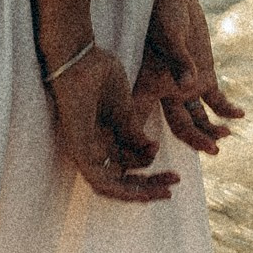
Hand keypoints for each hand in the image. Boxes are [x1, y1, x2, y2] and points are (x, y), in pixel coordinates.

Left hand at [46, 44, 176, 203]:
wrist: (81, 58)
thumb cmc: (99, 74)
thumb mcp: (126, 110)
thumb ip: (135, 134)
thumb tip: (152, 153)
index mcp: (105, 136)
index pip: (128, 166)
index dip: (151, 173)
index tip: (174, 174)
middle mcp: (94, 147)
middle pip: (122, 178)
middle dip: (149, 186)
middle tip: (173, 186)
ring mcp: (84, 150)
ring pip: (111, 186)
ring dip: (138, 193)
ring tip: (164, 192)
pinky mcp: (77, 150)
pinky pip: (98, 181)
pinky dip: (120, 191)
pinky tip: (141, 193)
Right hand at [136, 0, 243, 157]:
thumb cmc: (165, 15)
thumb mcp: (170, 36)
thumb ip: (179, 61)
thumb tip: (189, 87)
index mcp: (148, 87)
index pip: (142, 123)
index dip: (146, 145)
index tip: (155, 161)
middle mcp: (166, 92)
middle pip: (179, 126)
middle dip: (195, 141)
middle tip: (213, 151)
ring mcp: (186, 87)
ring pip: (198, 118)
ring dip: (211, 129)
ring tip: (227, 136)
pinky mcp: (204, 77)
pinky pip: (215, 100)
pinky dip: (226, 109)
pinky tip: (240, 114)